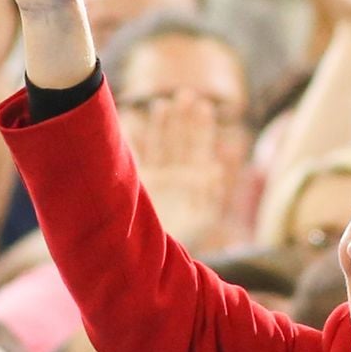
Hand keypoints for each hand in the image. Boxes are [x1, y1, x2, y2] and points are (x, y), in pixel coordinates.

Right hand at [124, 93, 240, 251]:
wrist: (157, 256)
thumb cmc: (185, 240)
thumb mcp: (203, 219)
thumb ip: (209, 194)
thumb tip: (216, 170)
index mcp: (196, 179)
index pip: (199, 146)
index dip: (201, 126)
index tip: (204, 106)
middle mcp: (177, 173)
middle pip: (181, 139)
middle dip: (184, 117)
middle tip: (186, 95)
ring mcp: (157, 175)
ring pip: (160, 143)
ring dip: (162, 123)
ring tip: (164, 105)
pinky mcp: (139, 181)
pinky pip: (138, 156)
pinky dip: (136, 140)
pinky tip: (134, 123)